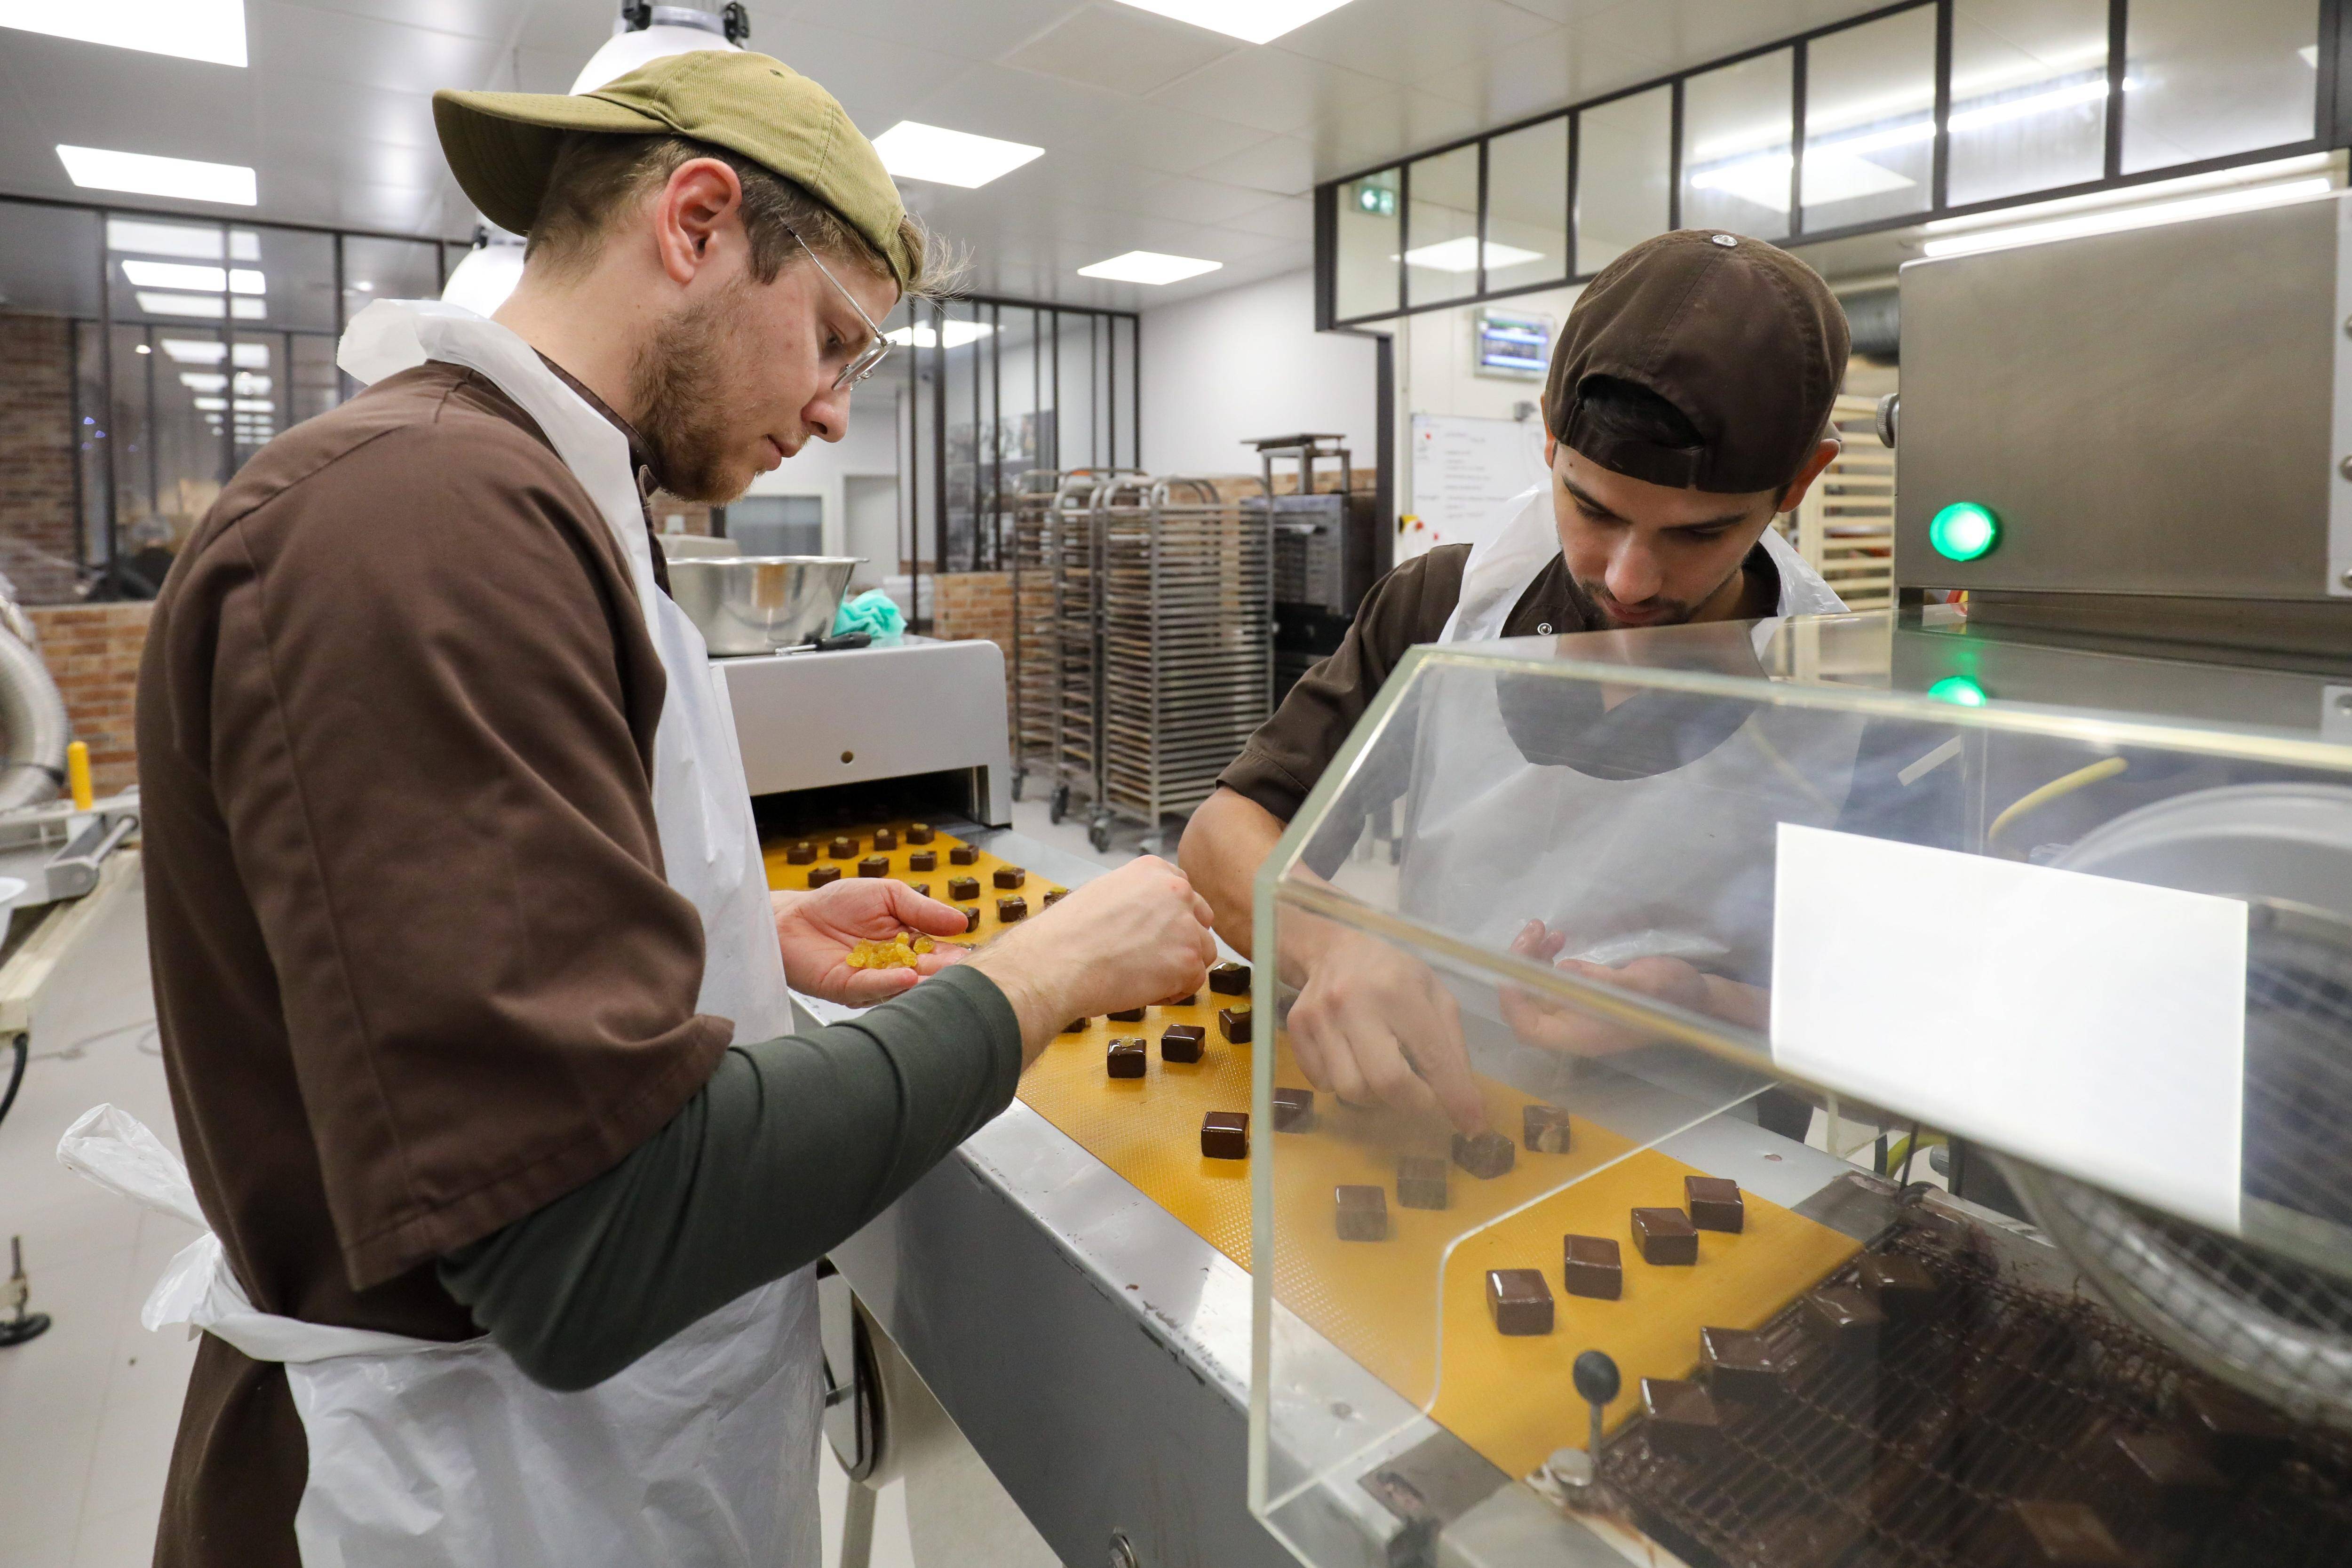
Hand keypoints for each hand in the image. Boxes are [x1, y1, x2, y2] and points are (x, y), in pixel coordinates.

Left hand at [771, 882, 968, 1006]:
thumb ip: (922, 909)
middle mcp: (895, 967)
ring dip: (923, 982)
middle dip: (944, 972)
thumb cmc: (836, 905)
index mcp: (909, 945)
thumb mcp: (887, 895)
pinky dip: (891, 984)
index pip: (940, 953)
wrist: (792, 918)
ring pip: (905, 987)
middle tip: (962, 968)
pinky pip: (873, 989)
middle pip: (927, 974)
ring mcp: (874, 982)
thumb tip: (961, 922)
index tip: (972, 954)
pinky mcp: (849, 989)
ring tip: (940, 974)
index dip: (956, 954)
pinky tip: (907, 977)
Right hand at [966, 856, 1215, 1062]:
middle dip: (1181, 941)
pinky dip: (1173, 992)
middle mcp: (1176, 891)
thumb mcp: (1102, 894)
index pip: (1182, 891)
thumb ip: (1135, 899)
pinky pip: (1194, 981)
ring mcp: (1186, 925)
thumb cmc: (1066, 936)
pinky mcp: (1189, 960)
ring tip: (1143, 978)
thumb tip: (1145, 919)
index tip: (1151, 934)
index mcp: (1152, 870)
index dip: (1169, 918)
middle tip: (1149, 960)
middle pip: (1199, 919)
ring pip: (1202, 951)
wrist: (1056, 964)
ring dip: (1179, 968)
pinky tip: (1143, 990)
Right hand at [1282, 915, 1485, 1133]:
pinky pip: (1323, 1083)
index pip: (1432, 1056)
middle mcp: (1355, 1003)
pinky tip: (1354, 1062)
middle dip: (1413, 1103)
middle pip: (1386, 1082)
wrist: (1332, 950)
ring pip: (1351, 1091)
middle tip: (1424, 1100)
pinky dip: (1344, 1084)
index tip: (1472, 1124)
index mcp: (1399, 990)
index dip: (1455, 1096)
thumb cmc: (1393, 974)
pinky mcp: (1295, 1029)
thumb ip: (1451, 1044)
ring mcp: (1320, 1017)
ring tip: (1386, 1076)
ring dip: (1377, 1097)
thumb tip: (1464, 1100)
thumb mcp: (1434, 994)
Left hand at [1499, 920, 1766, 1054]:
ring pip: (1535, 990)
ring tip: (1546, 929)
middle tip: (1535, 930)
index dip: (1514, 998)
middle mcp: (1573, 1029)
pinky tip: (1558, 939)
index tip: (1516, 962)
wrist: (1696, 998)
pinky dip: (1546, 960)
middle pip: (1526, 1004)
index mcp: (1583, 1035)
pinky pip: (1551, 982)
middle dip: (1521, 966)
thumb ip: (1604, 982)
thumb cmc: (1673, 995)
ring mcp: (1577, 1013)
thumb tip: (1565, 971)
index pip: (1528, 1027)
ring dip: (1532, 959)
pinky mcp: (1584, 998)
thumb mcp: (1644, 984)